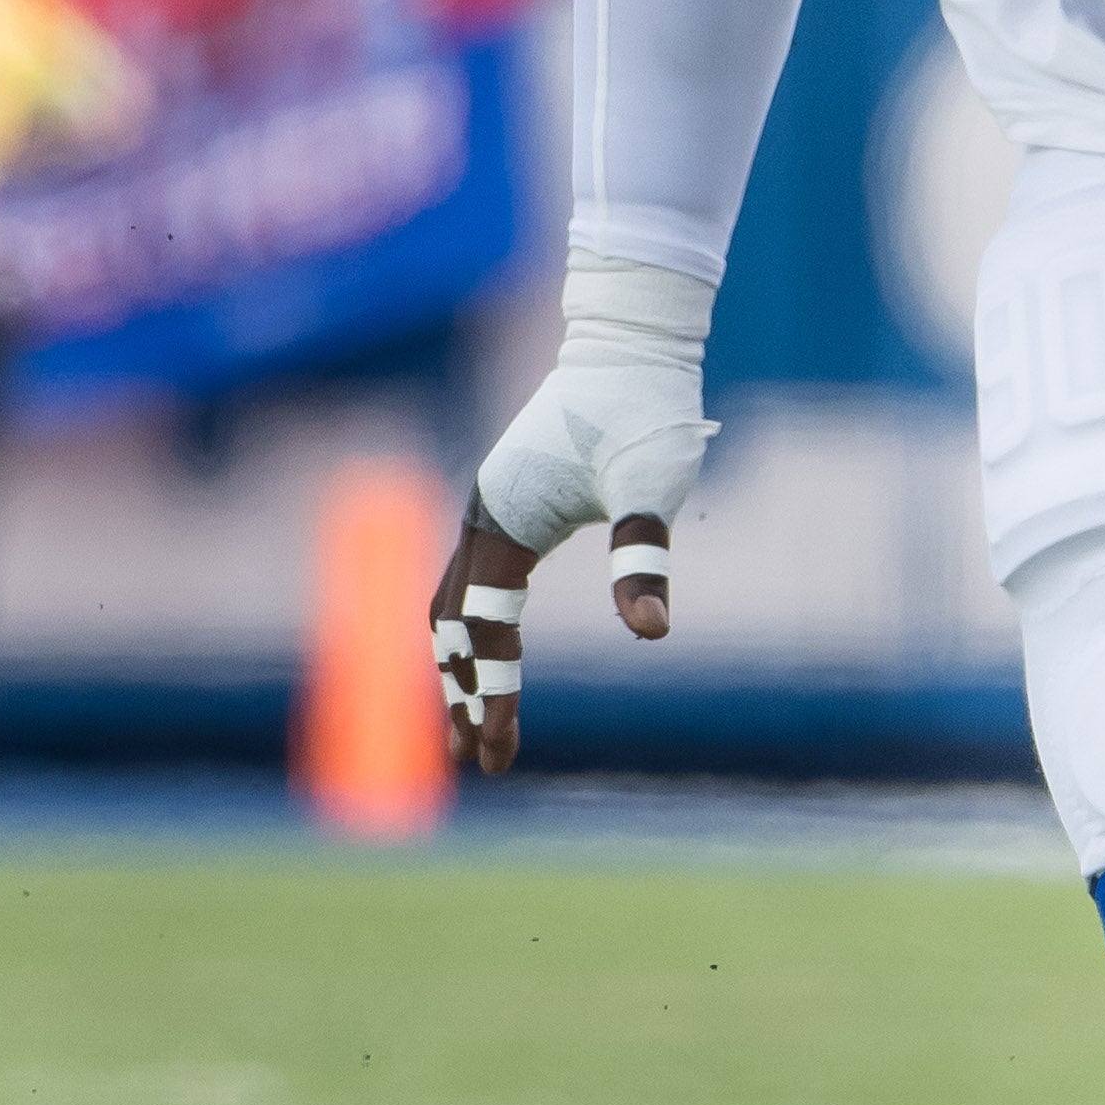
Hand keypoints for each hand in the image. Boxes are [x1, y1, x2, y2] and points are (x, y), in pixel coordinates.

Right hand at [428, 259, 715, 777]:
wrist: (631, 343)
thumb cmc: (643, 410)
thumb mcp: (651, 486)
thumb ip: (643, 556)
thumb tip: (652, 631)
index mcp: (504, 521)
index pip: (485, 630)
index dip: (492, 694)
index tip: (500, 754)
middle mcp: (483, 517)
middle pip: (452, 627)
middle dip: (464, 694)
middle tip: (482, 762)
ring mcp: (492, 508)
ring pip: (458, 603)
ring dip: (464, 665)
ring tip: (477, 724)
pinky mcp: (511, 501)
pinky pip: (478, 579)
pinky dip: (479, 627)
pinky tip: (500, 654)